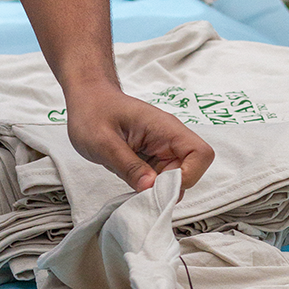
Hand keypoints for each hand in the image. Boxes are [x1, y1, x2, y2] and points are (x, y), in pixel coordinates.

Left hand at [65, 83, 214, 193]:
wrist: (87, 99)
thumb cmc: (93, 112)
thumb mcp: (103, 143)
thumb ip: (128, 166)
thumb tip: (150, 188)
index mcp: (166, 128)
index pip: (201, 154)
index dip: (188, 175)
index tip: (159, 186)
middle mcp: (171, 138)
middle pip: (192, 169)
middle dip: (170, 186)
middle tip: (141, 189)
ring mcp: (165, 147)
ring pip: (178, 177)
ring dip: (159, 187)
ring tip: (132, 181)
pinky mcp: (156, 156)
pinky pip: (163, 177)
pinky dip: (151, 185)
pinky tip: (131, 178)